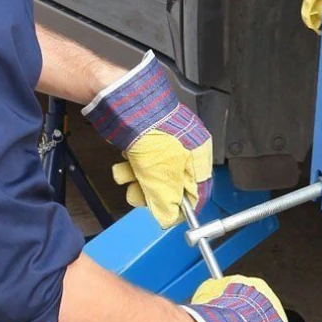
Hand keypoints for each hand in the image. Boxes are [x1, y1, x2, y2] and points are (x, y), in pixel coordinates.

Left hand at [83, 51, 212, 227]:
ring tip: (126, 178)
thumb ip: (166, 199)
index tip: (171, 217)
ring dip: (138, 181)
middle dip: (153, 193)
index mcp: (198, 153)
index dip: (184, 206)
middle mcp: (186, 147)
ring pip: (154, 174)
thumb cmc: (150, 130)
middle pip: (173, 183)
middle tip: (139, 198)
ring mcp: (166, 142)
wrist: (125, 104)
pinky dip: (132, 168)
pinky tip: (123, 167)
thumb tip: (168, 218)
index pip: (198, 188)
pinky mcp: (148, 139)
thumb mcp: (160, 175)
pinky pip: (143, 162)